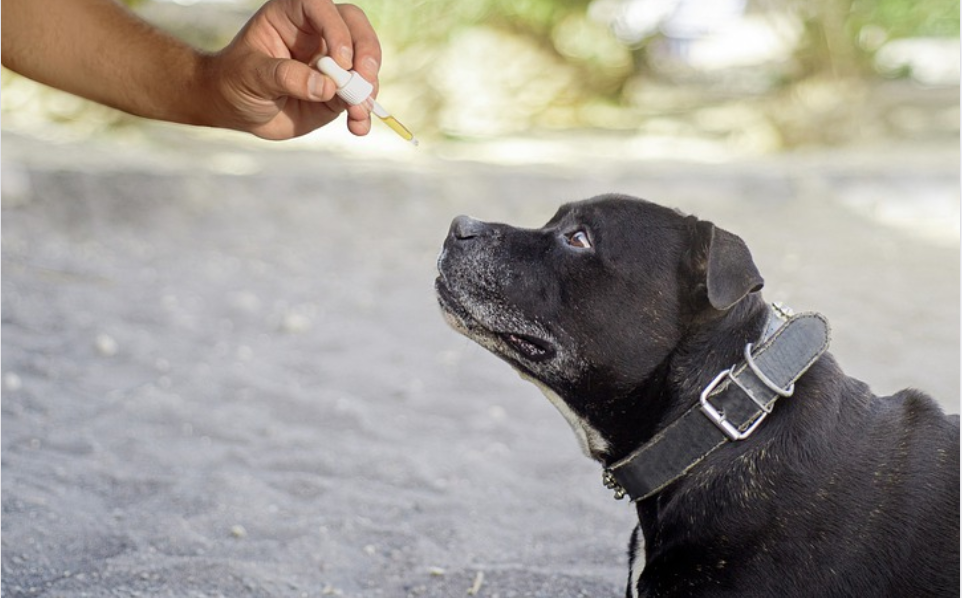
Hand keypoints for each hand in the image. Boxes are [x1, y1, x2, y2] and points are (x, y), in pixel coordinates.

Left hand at [202, 0, 381, 139]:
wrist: (237, 107)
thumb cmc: (236, 80)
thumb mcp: (251, 75)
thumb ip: (286, 77)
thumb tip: (327, 87)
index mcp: (292, 15)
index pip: (321, 7)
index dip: (336, 29)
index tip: (341, 60)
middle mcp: (318, 34)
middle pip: (355, 27)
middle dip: (367, 53)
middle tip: (364, 80)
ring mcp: (332, 63)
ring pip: (365, 64)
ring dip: (368, 89)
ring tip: (358, 113)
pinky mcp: (338, 91)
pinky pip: (359, 98)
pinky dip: (363, 113)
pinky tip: (357, 127)